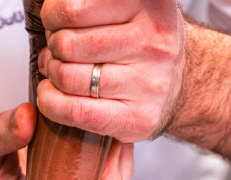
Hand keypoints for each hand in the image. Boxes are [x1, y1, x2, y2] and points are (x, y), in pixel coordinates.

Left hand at [36, 0, 185, 141]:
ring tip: (58, 70)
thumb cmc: (143, 43)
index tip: (55, 21)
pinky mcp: (138, 117)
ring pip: (68, 78)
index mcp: (149, 6)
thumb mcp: (130, 7)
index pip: (74, 9)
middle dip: (53, 46)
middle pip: (68, 44)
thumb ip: (95, 5)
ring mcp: (147, 82)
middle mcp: (152, 42)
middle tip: (58, 49)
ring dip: (52, 74)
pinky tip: (52, 95)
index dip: (53, 15)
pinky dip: (52, 103)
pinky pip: (76, 111)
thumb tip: (53, 11)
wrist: (179, 82)